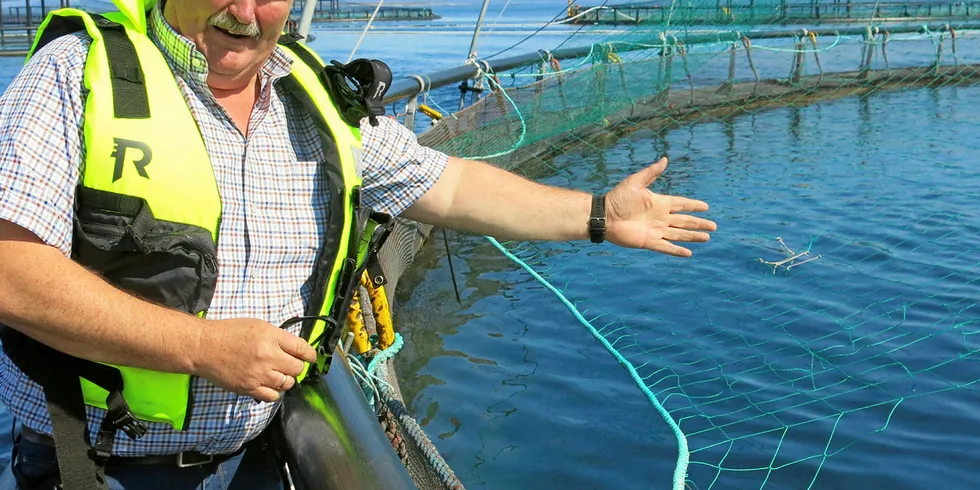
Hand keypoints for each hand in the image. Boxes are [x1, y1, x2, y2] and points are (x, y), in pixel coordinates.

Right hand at [193, 318, 317, 401]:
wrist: (204, 347)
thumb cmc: (229, 333)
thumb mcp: (258, 325)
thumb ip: (278, 337)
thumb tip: (295, 349)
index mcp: (271, 337)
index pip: (302, 348)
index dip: (310, 354)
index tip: (310, 357)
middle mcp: (267, 356)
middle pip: (297, 368)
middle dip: (297, 366)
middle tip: (290, 364)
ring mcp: (259, 374)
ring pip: (287, 383)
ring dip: (286, 379)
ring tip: (277, 373)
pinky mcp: (249, 388)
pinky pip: (273, 396)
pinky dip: (274, 391)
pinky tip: (269, 384)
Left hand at [605, 157, 716, 256]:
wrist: (604, 216)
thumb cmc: (617, 198)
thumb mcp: (635, 182)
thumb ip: (651, 173)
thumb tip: (665, 159)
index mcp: (659, 203)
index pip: (681, 204)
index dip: (693, 206)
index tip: (705, 206)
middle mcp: (660, 217)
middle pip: (685, 221)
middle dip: (699, 223)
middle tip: (714, 226)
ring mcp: (656, 230)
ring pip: (679, 234)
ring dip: (693, 236)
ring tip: (706, 238)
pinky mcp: (649, 241)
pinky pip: (666, 246)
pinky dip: (677, 250)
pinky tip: (688, 253)